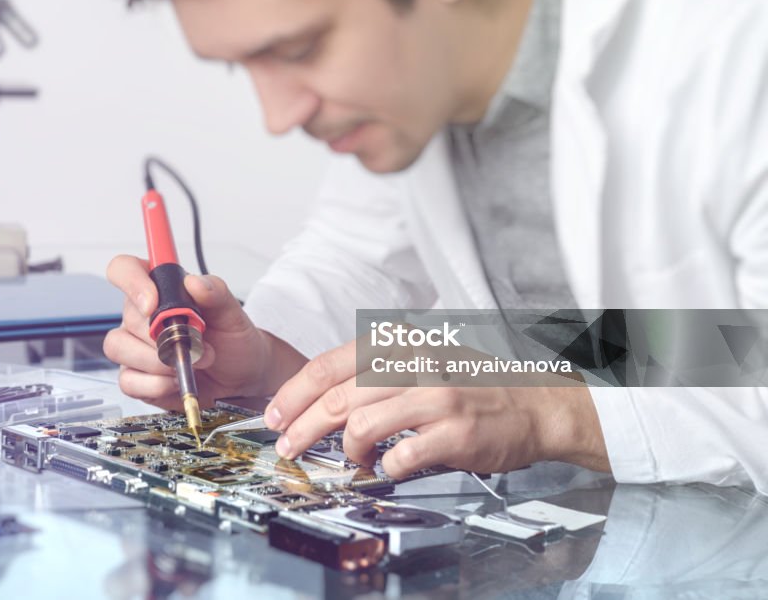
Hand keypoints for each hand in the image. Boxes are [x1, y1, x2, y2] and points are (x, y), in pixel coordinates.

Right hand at [103, 255, 304, 408]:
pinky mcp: (136, 377)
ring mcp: (134, 346)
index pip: (125, 269)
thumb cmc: (232, 341)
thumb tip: (194, 282)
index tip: (153, 304)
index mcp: (160, 288)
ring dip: (157, 361)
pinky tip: (175, 380)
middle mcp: (142, 315)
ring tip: (190, 364)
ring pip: (119, 347)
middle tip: (197, 345)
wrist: (241, 379)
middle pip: (128, 316)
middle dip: (164, 336)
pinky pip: (127, 380)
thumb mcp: (232, 313)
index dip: (132, 282)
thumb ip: (216, 292)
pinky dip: (155, 384)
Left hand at [264, 341, 609, 477]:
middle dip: (301, 426)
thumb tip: (319, 400)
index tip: (275, 414)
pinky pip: (399, 456)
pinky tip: (387, 467)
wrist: (536, 402)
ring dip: (347, 450)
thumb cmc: (472, 383)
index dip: (294, 393)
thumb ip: (374, 373)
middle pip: (336, 396)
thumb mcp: (419, 358)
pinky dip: (384, 468)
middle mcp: (414, 364)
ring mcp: (435, 397)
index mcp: (399, 343)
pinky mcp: (453, 432)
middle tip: (287, 445)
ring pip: (360, 425)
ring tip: (354, 459)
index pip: (329, 364)